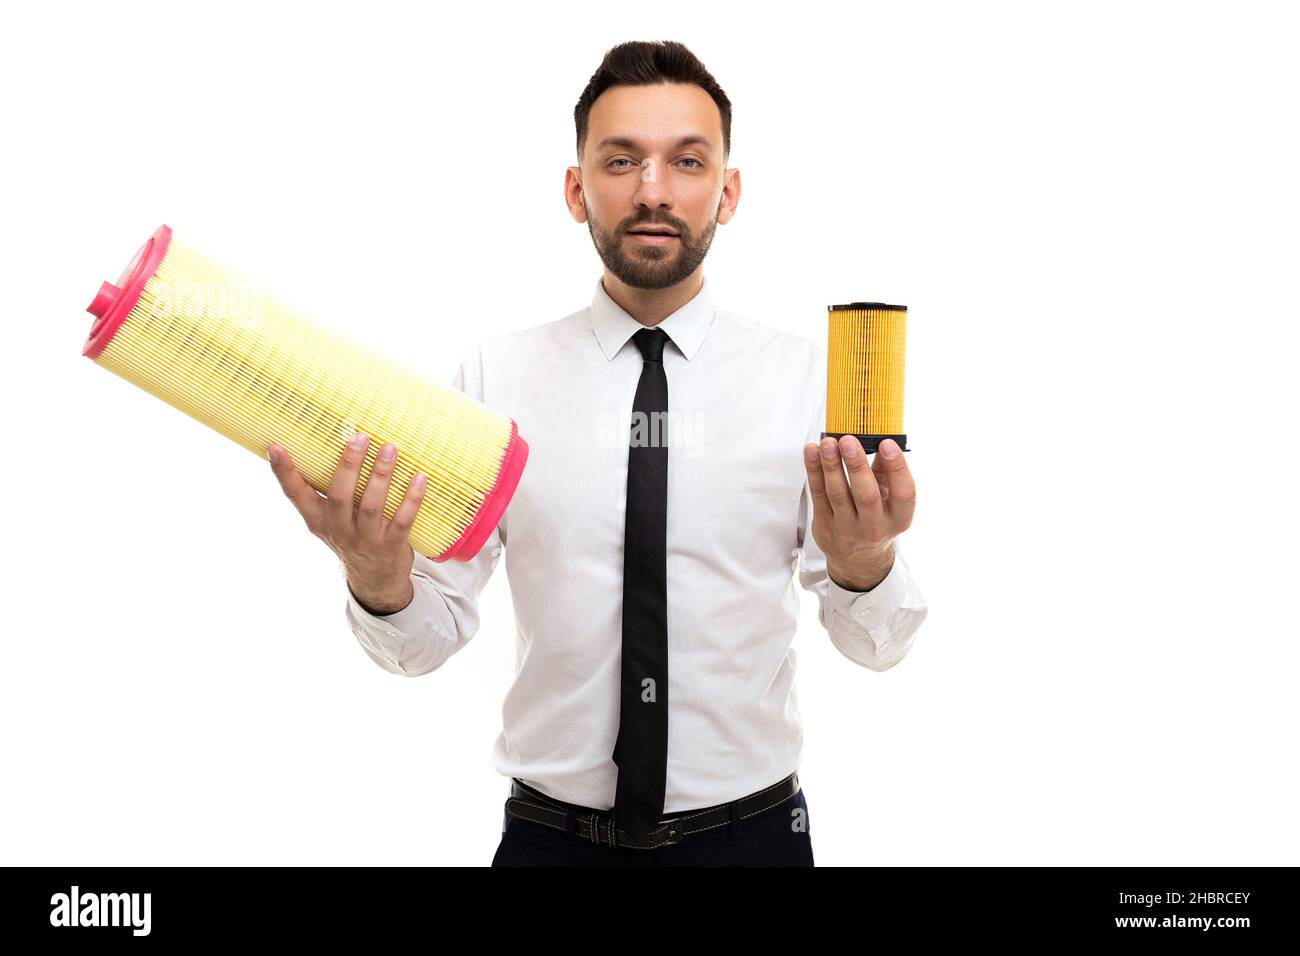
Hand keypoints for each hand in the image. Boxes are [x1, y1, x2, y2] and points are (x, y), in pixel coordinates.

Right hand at [267, 432, 428, 611]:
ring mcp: (365, 540)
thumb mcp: (332, 521)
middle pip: (339, 496)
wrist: (376, 582)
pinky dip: (412, 498)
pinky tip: (419, 477)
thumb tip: (338, 444)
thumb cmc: (353, 538)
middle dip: (348, 465)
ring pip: (371, 506)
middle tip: (359, 438)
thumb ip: (331, 492)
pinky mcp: (391, 547)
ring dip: (381, 475)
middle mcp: (339, 531)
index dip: (285, 473)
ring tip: (389, 449)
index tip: (275, 448)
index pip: (296, 495)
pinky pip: (403, 520)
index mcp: (318, 521)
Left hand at [802, 436, 915, 591]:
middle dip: (856, 465)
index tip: (887, 444)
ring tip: (828, 443)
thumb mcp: (890, 500)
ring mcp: (847, 528)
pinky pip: (817, 494)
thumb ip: (886, 472)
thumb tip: (878, 439)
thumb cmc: (876, 520)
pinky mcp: (825, 525)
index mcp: (898, 518)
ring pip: (837, 494)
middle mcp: (874, 527)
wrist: (858, 559)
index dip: (897, 468)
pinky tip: (812, 452)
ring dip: (830, 465)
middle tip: (848, 441)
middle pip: (866, 495)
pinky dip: (814, 471)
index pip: (904, 493)